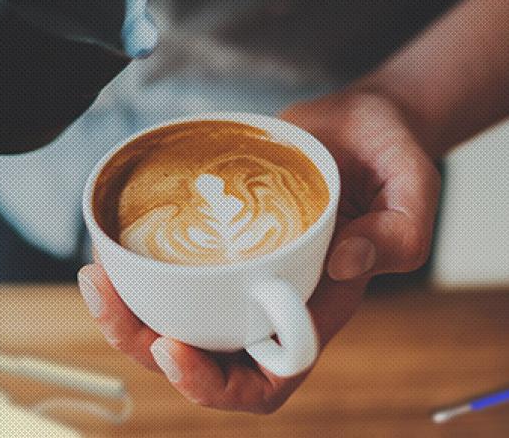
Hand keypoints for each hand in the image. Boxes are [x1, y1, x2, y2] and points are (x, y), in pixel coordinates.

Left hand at [78, 89, 439, 412]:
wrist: (363, 123)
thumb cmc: (392, 161)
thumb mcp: (412, 192)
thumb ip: (399, 233)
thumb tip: (347, 260)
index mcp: (315, 310)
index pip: (265, 380)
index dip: (216, 385)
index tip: (176, 349)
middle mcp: (269, 300)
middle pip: (201, 357)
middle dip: (145, 346)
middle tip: (106, 297)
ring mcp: (240, 270)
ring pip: (175, 316)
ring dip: (127, 311)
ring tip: (96, 275)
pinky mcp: (220, 236)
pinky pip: (171, 267)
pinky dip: (137, 267)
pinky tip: (110, 243)